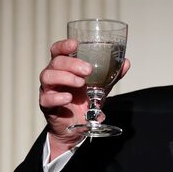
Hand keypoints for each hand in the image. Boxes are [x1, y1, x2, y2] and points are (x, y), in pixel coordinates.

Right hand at [39, 38, 130, 158]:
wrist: (77, 127)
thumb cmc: (84, 102)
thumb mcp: (100, 87)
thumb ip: (111, 75)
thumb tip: (126, 63)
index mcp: (64, 68)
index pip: (57, 51)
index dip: (63, 46)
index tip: (75, 44)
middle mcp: (54, 76)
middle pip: (55, 62)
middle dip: (72, 64)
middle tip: (88, 70)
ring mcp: (48, 90)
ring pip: (48, 76)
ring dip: (65, 77)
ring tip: (81, 83)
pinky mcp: (46, 105)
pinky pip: (46, 99)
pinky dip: (57, 97)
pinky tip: (68, 97)